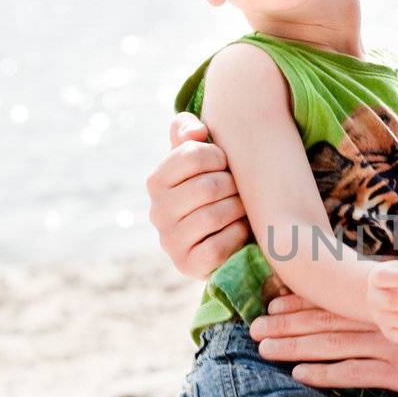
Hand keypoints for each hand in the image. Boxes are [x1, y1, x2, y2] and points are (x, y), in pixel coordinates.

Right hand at [146, 113, 251, 279]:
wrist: (222, 235)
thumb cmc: (214, 186)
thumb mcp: (199, 155)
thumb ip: (188, 131)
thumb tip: (196, 133)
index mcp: (157, 181)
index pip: (191, 154)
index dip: (218, 156)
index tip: (225, 164)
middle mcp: (157, 212)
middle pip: (209, 186)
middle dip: (233, 186)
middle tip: (238, 190)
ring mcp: (170, 241)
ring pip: (216, 215)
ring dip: (238, 209)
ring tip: (241, 208)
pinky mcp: (188, 265)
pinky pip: (220, 245)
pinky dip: (237, 235)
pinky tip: (239, 231)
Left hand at [250, 205, 397, 392]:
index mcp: (389, 291)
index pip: (336, 294)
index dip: (303, 299)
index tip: (274, 300)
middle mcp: (383, 316)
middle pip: (324, 320)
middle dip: (285, 324)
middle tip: (252, 327)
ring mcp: (391, 345)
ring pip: (331, 346)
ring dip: (294, 348)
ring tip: (263, 349)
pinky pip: (355, 374)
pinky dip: (325, 374)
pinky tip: (299, 375)